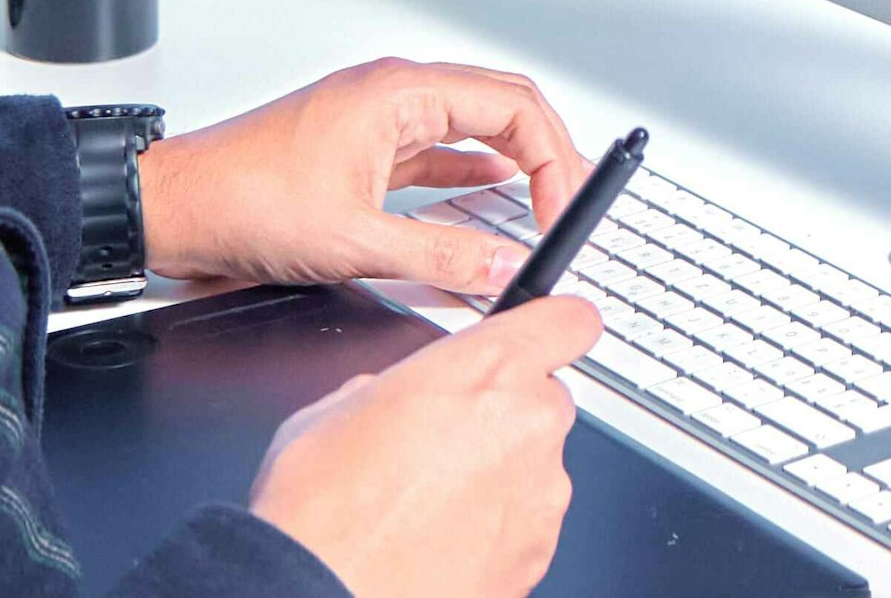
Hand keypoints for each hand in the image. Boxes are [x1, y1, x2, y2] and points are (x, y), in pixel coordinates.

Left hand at [139, 57, 588, 299]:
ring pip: (471, 129)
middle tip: (569, 203)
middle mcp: (393, 94)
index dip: (553, 158)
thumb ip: (440, 255)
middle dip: (546, 155)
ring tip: (540, 204)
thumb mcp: (353, 241)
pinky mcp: (361, 152)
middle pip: (502, 108)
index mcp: (400, 92)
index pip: (514, 107)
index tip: (561, 209)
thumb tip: (503, 266)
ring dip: (510, 164)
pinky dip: (469, 178)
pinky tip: (484, 200)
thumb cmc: (239, 199)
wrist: (170, 209)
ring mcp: (377, 121)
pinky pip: (436, 154)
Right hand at [248, 293, 598, 597]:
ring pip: (535, 466)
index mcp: (489, 369)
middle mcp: (530, 424)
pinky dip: (495, 529)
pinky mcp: (538, 553)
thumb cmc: (321, 510)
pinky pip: (526, 524)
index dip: (551, 328)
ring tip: (427, 504)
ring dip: (497, 476)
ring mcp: (542, 494)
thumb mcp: (339, 405)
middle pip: (544, 401)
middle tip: (443, 444)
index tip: (537, 338)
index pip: (570, 320)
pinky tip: (441, 541)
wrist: (320, 595)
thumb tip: (403, 392)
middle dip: (503, 416)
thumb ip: (400, 382)